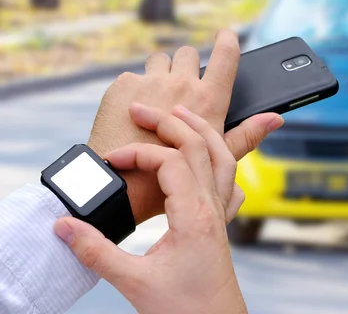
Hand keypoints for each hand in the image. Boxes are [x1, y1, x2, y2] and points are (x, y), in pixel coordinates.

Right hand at [55, 106, 246, 313]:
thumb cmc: (185, 309)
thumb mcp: (133, 281)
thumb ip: (96, 251)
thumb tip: (63, 226)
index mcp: (194, 214)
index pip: (170, 162)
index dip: (137, 154)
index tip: (110, 162)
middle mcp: (213, 207)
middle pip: (199, 146)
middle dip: (170, 122)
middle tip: (142, 109)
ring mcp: (221, 213)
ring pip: (221, 156)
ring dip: (200, 130)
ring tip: (179, 113)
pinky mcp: (220, 222)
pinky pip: (228, 178)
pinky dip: (218, 156)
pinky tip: (208, 155)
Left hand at [88, 30, 283, 223]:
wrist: (122, 185)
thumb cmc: (175, 176)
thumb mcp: (218, 160)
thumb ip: (247, 135)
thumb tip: (275, 119)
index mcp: (209, 100)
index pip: (226, 56)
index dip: (228, 41)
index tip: (226, 35)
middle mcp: (182, 84)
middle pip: (189, 53)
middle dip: (186, 66)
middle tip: (181, 89)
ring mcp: (150, 82)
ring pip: (160, 59)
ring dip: (160, 72)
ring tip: (155, 99)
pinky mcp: (123, 85)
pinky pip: (133, 76)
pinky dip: (134, 89)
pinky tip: (131, 114)